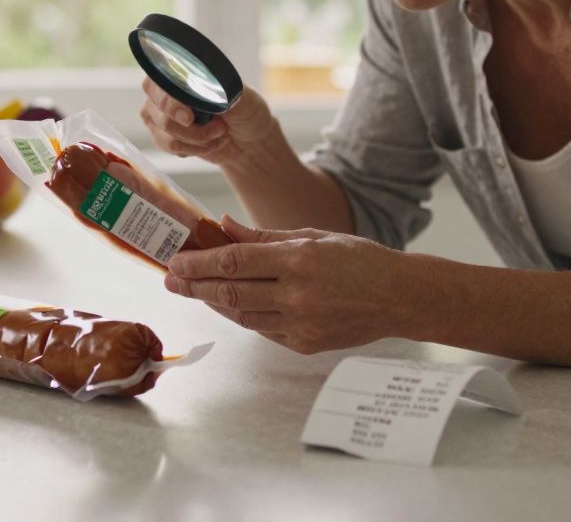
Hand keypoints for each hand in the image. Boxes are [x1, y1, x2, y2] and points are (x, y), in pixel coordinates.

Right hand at [139, 78, 278, 165]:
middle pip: (158, 114)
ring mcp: (160, 114)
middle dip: (192, 130)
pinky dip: (194, 149)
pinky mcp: (163, 136)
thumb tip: (206, 87)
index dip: (170, 103)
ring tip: (219, 134)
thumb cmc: (246, 112)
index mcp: (181, 71)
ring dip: (197, 141)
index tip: (189, 118)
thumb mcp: (241, 97)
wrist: (249, 141)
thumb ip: (221, 90)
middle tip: (219, 128)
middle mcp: (164, 90)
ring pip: (166, 136)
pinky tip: (209, 143)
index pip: (158, 83)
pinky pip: (170, 148)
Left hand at [163, 216, 415, 352]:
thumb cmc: (358, 260)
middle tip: (172, 279)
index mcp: (298, 260)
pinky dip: (243, 315)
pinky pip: (263, 329)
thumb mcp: (312, 236)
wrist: (399, 297)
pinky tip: (229, 304)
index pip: (234, 261)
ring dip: (213, 303)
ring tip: (195, 291)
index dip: (199, 262)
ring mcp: (301, 323)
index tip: (176, 261)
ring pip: (241, 315)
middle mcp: (297, 294)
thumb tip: (223, 226)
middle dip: (195, 286)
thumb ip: (264, 235)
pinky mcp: (304, 345)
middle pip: (230, 292)